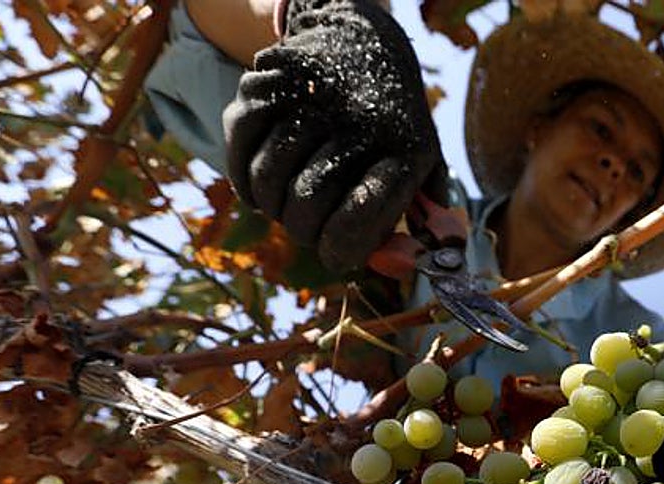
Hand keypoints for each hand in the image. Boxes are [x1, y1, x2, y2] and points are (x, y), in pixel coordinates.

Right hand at [223, 0, 446, 273]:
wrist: (363, 39)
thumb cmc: (393, 124)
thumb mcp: (423, 163)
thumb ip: (418, 219)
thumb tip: (405, 264)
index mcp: (404, 150)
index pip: (357, 222)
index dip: (337, 250)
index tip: (332, 252)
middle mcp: (360, 120)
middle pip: (306, 202)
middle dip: (299, 229)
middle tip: (304, 228)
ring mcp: (315, 96)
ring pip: (268, 176)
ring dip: (269, 203)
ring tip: (282, 203)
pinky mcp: (274, 79)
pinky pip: (240, 145)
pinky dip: (242, 175)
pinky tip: (258, 183)